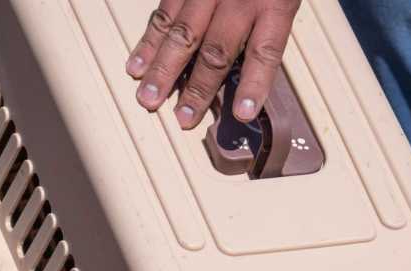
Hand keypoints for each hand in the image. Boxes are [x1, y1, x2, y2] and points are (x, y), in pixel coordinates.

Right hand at [126, 0, 300, 130]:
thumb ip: (267, 32)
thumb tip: (248, 80)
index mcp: (274, 4)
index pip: (264, 51)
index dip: (253, 85)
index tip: (242, 113)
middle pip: (216, 49)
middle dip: (197, 88)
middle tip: (184, 118)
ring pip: (182, 34)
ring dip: (164, 71)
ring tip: (149, 99)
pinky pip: (164, 12)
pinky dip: (149, 42)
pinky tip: (137, 64)